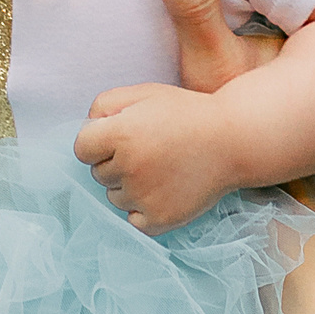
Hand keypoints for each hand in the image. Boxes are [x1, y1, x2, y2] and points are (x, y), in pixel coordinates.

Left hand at [74, 79, 237, 233]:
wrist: (233, 140)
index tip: (120, 136)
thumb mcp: (143, 93)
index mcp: (120, 134)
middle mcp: (129, 167)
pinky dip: (142, 209)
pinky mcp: (159, 219)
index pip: (81, 149)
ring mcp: (144, 197)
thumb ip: (103, 105)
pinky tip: (162, 190)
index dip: (98, 141)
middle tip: (148, 149)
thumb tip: (87, 129)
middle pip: (98, 173)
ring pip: (114, 197)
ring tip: (159, 168)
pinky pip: (132, 220)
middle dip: (115, 162)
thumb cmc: (186, 114)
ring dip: (128, 186)